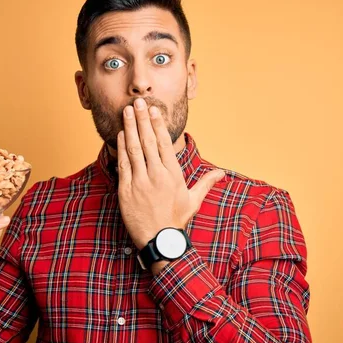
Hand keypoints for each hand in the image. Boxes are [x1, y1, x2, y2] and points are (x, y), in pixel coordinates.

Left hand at [116, 98, 224, 249]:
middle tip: (138, 101)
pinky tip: (121, 134)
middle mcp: (156, 175)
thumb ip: (206, 183)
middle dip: (142, 119)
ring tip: (127, 111)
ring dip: (130, 127)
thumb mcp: (193, 200)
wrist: (159, 241)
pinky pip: (122, 164)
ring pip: (133, 149)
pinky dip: (121, 147)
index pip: (164, 143)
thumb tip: (222, 173)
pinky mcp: (125, 190)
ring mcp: (139, 182)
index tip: (154, 110)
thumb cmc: (176, 220)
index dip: (158, 124)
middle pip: (148, 141)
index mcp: (172, 175)